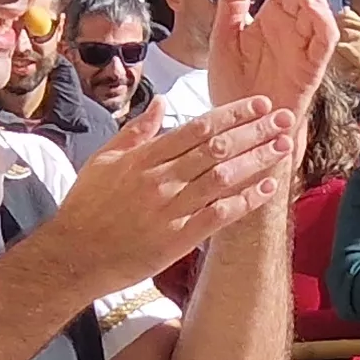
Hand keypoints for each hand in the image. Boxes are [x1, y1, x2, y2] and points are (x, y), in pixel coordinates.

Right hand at [42, 95, 300, 295]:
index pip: (198, 127)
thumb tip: (160, 103)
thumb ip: (135, 131)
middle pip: (217, 148)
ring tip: (285, 147)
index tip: (260, 105)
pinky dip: (246, 200)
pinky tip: (268, 187)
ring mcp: (170, 209)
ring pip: (223, 177)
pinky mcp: (178, 239)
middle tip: (286, 118)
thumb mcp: (103, 160)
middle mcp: (160, 179)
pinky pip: (219, 215)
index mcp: (144, 157)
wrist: (73, 256)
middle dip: (255, 131)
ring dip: (258, 160)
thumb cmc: (85, 208)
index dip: (233, 114)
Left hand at [202, 0, 342, 126]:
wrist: (237, 130)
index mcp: (271, 22)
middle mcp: (291, 33)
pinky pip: (323, 44)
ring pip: (318, 16)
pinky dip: (322, 24)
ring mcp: (302, 51)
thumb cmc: (234, 87)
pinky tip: (311, 9)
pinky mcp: (309, 70)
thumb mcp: (225, 35)